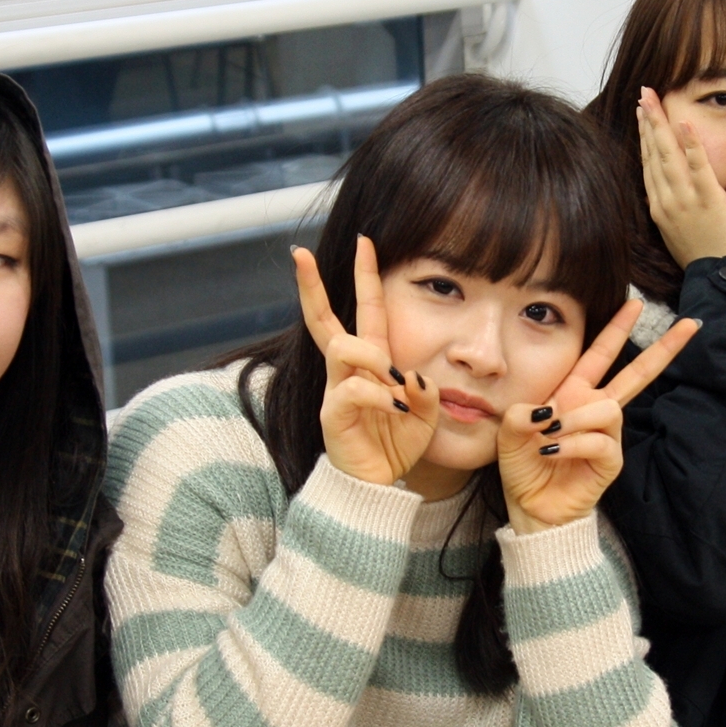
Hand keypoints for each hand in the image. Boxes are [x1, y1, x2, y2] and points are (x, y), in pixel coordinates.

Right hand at [296, 237, 441, 486]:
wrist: (379, 485)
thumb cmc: (397, 445)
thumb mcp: (425, 412)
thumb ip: (424, 389)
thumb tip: (412, 374)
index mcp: (371, 363)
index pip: (365, 310)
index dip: (364, 276)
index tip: (366, 241)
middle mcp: (347, 372)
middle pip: (323, 320)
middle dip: (312, 286)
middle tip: (301, 254)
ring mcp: (336, 391)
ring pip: (342, 347)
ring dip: (372, 355)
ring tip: (393, 380)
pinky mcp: (333, 415)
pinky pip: (352, 389)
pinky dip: (378, 394)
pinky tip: (395, 409)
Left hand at [497, 302, 698, 532]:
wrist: (531, 506)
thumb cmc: (522, 466)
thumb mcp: (509, 430)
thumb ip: (520, 412)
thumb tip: (546, 413)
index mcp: (574, 392)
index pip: (601, 353)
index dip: (618, 328)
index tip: (637, 302)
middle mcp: (595, 408)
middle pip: (637, 373)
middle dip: (664, 348)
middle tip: (690, 324)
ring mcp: (606, 435)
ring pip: (608, 408)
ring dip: (575, 418)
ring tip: (549, 435)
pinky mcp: (610, 460)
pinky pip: (599, 440)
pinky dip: (572, 443)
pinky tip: (553, 451)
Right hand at [637, 87, 725, 265]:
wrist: (722, 281)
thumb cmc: (706, 258)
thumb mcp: (680, 234)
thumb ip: (673, 211)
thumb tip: (666, 194)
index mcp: (660, 210)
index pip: (648, 165)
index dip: (644, 137)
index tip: (641, 114)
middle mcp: (666, 203)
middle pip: (653, 154)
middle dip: (647, 122)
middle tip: (643, 94)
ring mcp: (685, 202)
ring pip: (667, 156)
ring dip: (659, 124)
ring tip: (654, 99)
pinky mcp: (708, 202)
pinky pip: (697, 168)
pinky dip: (689, 145)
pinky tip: (684, 124)